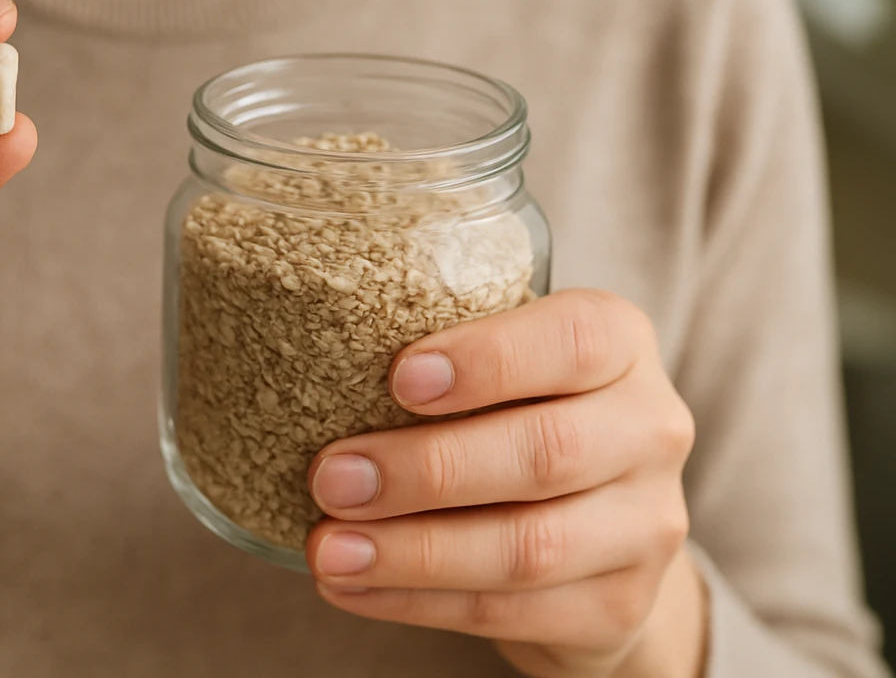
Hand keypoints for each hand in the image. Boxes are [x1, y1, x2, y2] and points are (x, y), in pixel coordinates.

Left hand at [306, 290, 704, 677]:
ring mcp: (646, 525)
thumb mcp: (500, 364)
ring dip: (412, 551)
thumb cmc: (514, 414)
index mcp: (620, 344)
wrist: (600, 529)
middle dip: (426, 469)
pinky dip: (418, 602)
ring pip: (527, 546)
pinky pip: (509, 611)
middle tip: (331, 476)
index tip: (399, 378)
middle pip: (545, 451)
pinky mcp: (618, 606)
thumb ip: (433, 352)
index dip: (489, 360)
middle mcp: (651, 428)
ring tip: (328, 548)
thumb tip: (300, 349)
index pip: (573, 339)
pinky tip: (354, 586)